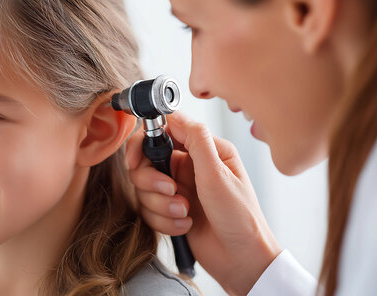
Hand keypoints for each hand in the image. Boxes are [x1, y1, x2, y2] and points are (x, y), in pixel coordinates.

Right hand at [127, 111, 280, 294]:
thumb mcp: (219, 175)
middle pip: (146, 161)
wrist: (242, 261)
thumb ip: (197, 141)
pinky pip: (148, 210)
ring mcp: (178, 188)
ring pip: (144, 189)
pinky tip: (185, 226)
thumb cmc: (241, 218)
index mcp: (204, 150)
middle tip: (170, 192)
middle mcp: (189, 166)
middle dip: (152, 181)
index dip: (142, 145)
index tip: (134, 161)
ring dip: (161, 205)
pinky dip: (164, 221)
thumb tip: (175, 115)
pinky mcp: (170, 210)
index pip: (162, 132)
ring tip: (185, 214)